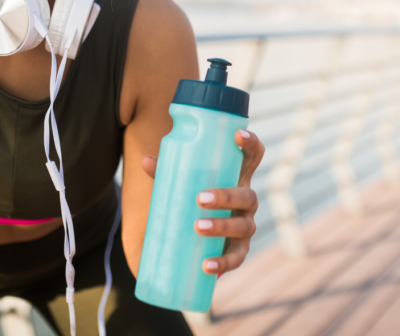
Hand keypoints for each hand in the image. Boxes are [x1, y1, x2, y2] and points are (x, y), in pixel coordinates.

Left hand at [143, 130, 264, 275]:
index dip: (251, 144)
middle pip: (247, 195)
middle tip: (199, 198)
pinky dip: (223, 263)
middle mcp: (246, 201)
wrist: (190, 239)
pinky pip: (237, 258)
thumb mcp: (179, 185)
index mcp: (236, 178)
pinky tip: (207, 264)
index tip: (237, 135)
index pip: (253, 157)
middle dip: (226, 196)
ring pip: (243, 226)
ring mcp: (245, 226)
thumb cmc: (189, 200)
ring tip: (198, 227)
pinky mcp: (239, 251)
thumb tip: (146, 160)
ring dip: (222, 226)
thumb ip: (165, 173)